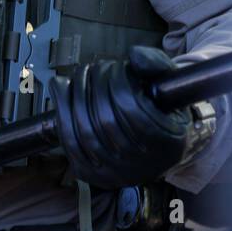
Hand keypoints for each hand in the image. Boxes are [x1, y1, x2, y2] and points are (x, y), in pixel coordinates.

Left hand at [49, 46, 193, 189]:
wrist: (149, 146)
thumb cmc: (160, 110)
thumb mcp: (169, 84)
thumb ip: (156, 64)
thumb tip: (134, 56)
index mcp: (168, 144)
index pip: (133, 109)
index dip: (119, 81)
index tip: (116, 65)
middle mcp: (142, 166)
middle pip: (106, 120)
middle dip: (95, 84)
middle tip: (95, 67)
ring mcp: (115, 174)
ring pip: (84, 131)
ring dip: (76, 94)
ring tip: (81, 75)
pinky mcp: (91, 174)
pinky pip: (69, 142)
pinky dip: (61, 110)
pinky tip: (62, 89)